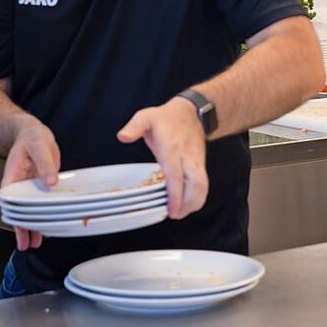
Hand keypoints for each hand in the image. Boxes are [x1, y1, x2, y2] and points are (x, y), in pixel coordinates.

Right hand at [1, 117, 60, 251]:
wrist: (33, 134)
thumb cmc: (31, 138)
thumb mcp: (39, 147)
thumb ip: (45, 165)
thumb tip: (51, 181)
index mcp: (12, 177)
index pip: (10, 201)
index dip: (14, 215)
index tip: (18, 227)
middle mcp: (18, 186)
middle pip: (17, 211)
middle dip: (20, 228)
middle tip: (25, 243)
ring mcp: (28, 188)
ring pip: (27, 211)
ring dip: (31, 226)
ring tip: (33, 243)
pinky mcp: (39, 187)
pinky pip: (39, 204)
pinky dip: (41, 215)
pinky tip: (44, 227)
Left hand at [117, 98, 208, 219]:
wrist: (192, 112)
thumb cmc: (167, 118)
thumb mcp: (147, 116)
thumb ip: (135, 127)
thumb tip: (123, 136)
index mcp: (172, 148)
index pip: (176, 175)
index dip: (175, 194)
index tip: (172, 209)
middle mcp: (187, 156)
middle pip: (196, 183)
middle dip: (188, 203)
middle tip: (176, 215)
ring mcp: (196, 160)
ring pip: (203, 185)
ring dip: (195, 202)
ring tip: (182, 213)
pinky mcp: (201, 164)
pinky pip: (204, 182)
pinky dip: (198, 196)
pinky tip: (189, 204)